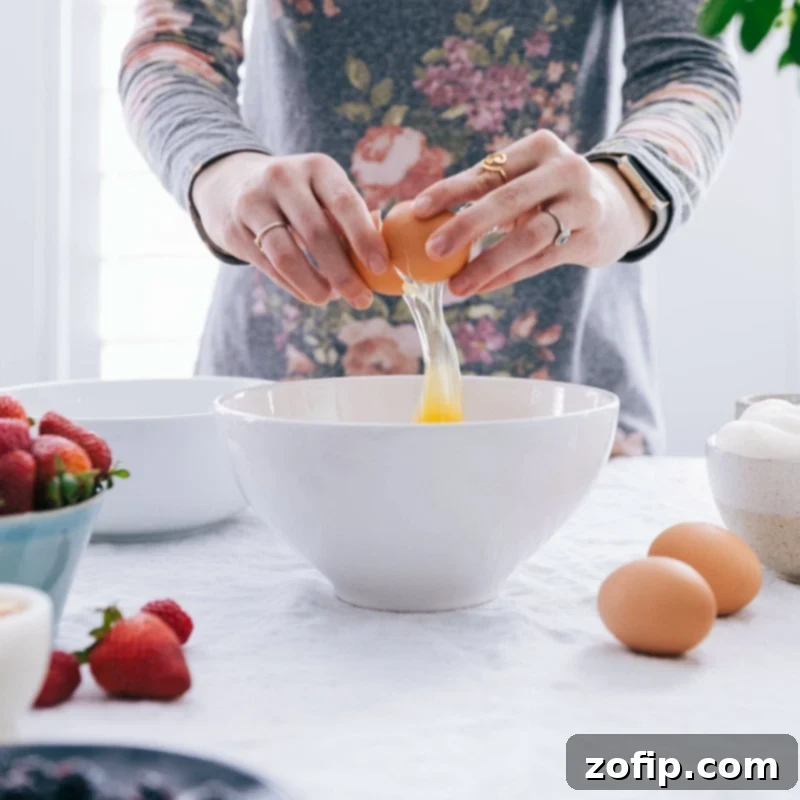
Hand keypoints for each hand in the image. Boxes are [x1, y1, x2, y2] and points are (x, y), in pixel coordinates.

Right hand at [191, 151, 388, 308]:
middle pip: (316, 233)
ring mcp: (254, 202)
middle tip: (362, 299)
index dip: (364, 237)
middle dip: (343, 273)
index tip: (380, 267)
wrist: (231, 183)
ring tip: (330, 299)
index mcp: (316, 167)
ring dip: (314, 284)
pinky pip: (269, 267)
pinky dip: (293, 287)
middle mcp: (283, 178)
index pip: (344, 202)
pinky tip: (310, 295)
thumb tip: (379, 261)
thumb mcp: (322, 192)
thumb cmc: (297, 196)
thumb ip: (349, 220)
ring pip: (287, 255)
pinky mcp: (234, 229)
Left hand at [412, 130, 653, 296]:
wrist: (617, 207)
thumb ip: (487, 191)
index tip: (417, 210)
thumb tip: (421, 216)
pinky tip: (481, 287)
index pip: (488, 170)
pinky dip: (508, 275)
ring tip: (455, 286)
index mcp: (540, 147)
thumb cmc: (551, 194)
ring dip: (487, 263)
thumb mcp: (526, 179)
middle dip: (465, 226)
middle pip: (507, 199)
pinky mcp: (590, 237)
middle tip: (431, 251)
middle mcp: (565, 169)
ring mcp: (582, 204)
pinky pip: (541, 260)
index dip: (450, 190)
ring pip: (528, 236)